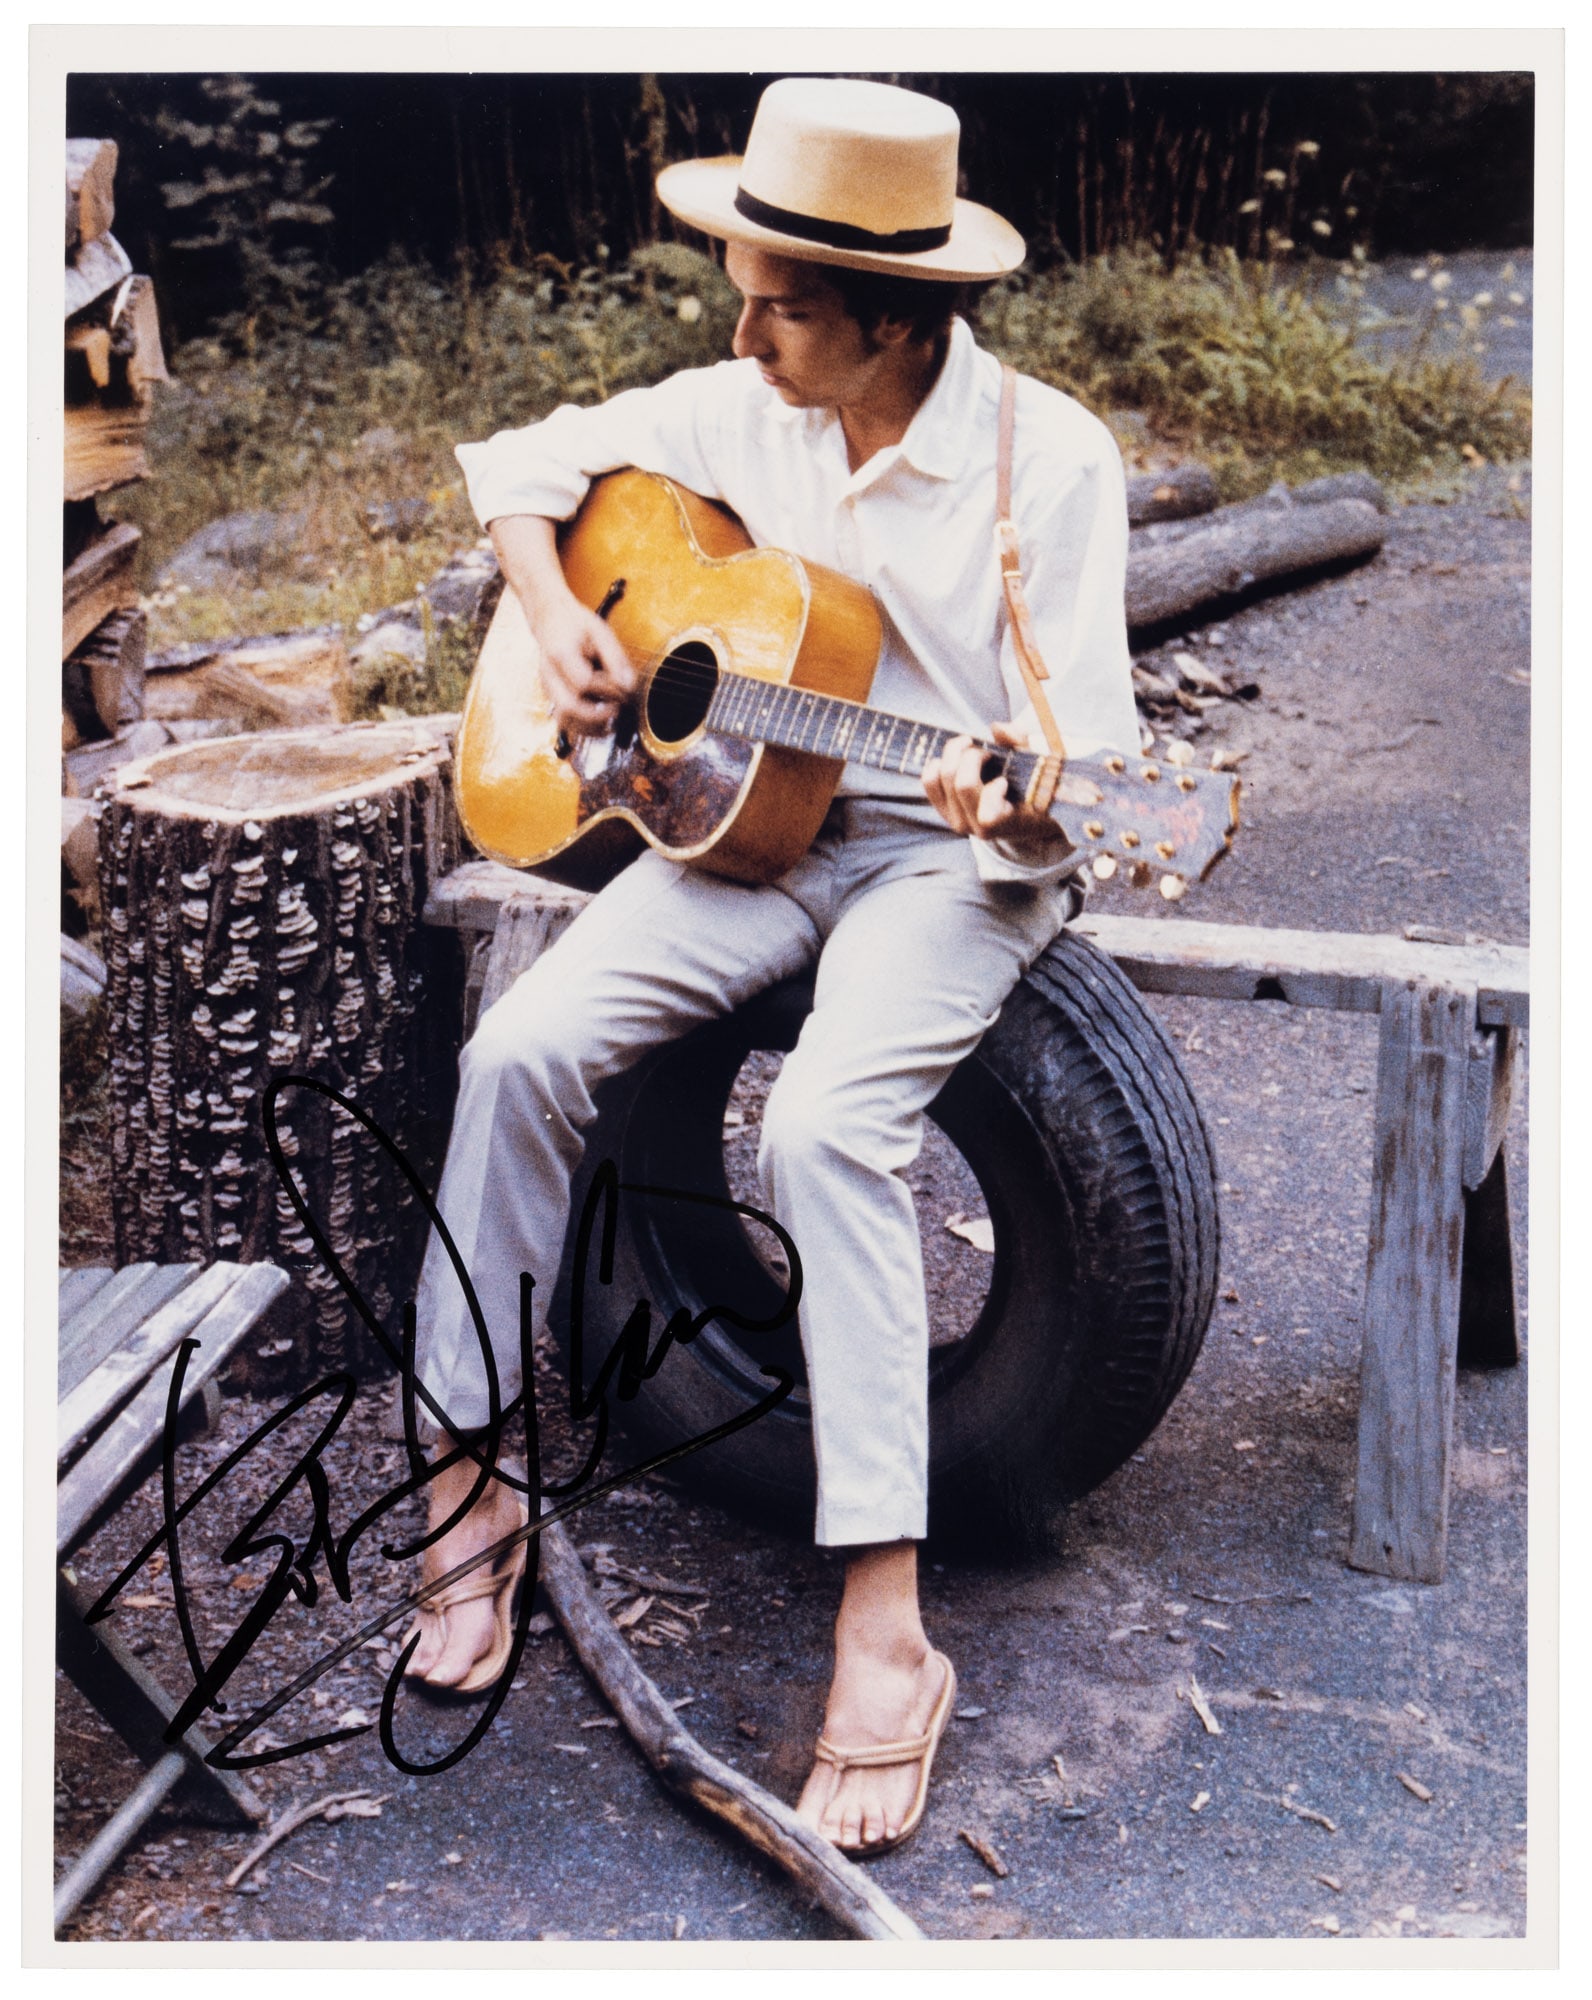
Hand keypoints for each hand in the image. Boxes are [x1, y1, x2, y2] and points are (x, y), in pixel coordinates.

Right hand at [528, 591, 636, 740]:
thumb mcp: (600, 632)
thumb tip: (629, 686)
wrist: (549, 618)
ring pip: (564, 720)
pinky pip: (564, 720)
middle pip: (568, 707)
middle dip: (597, 715)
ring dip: (590, 726)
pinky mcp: (551, 696)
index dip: (607, 689)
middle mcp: (549, 675)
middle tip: (617, 708)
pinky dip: (583, 726)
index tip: (623, 687)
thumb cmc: (576, 624)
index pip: (583, 682)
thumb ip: (616, 658)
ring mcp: (548, 688)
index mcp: (560, 654)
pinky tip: (600, 721)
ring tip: (611, 720)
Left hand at [922, 723, 1063, 852]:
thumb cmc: (1029, 790)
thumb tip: (998, 728)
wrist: (1017, 818)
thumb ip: (1020, 745)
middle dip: (973, 756)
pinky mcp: (942, 811)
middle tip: (986, 752)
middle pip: (962, 783)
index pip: (988, 815)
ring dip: (955, 753)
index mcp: (1004, 823)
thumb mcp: (1036, 769)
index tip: (1004, 781)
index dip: (994, 791)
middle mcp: (976, 827)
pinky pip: (929, 781)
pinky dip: (939, 763)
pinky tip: (955, 760)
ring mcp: (956, 820)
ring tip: (971, 750)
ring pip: (943, 777)